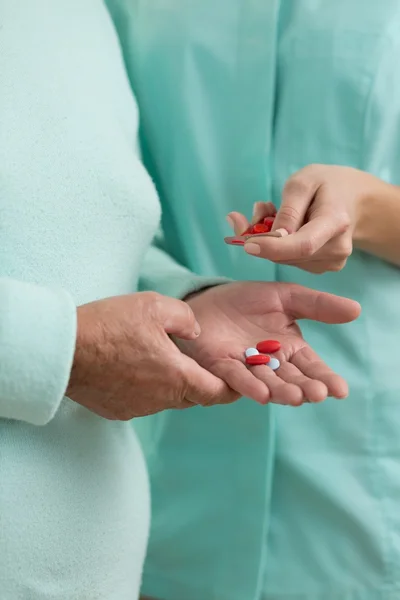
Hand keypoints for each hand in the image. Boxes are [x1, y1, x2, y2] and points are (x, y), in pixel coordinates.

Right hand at [66, 292, 236, 419]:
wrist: (63, 350)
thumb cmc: (110, 325)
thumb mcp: (155, 306)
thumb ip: (185, 319)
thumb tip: (194, 334)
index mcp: (177, 377)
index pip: (217, 393)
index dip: (232, 389)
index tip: (238, 383)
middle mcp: (161, 399)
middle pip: (193, 397)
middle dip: (201, 383)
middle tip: (200, 365)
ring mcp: (138, 408)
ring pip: (167, 399)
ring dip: (170, 384)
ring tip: (159, 359)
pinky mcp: (117, 410)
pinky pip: (142, 401)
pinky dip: (146, 388)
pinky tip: (132, 367)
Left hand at [178, 282, 360, 405]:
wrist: (208, 297)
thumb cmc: (248, 300)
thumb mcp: (286, 297)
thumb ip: (317, 305)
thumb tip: (356, 310)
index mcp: (289, 348)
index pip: (311, 366)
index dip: (325, 378)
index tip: (340, 390)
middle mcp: (271, 363)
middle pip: (291, 379)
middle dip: (304, 388)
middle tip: (317, 394)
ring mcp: (246, 368)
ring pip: (267, 383)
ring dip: (280, 391)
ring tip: (295, 398)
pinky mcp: (221, 367)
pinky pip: (236, 377)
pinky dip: (248, 386)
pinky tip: (261, 394)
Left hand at [227, 165, 384, 272]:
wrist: (353, 200)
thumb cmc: (327, 185)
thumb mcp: (304, 182)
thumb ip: (288, 209)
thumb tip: (273, 236)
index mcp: (335, 222)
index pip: (303, 245)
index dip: (273, 247)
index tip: (247, 244)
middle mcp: (336, 249)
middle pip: (288, 254)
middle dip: (263, 236)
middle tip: (259, 208)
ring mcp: (331, 262)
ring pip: (284, 258)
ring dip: (269, 238)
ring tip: (274, 211)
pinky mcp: (322, 267)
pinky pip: (289, 260)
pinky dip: (277, 245)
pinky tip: (284, 227)